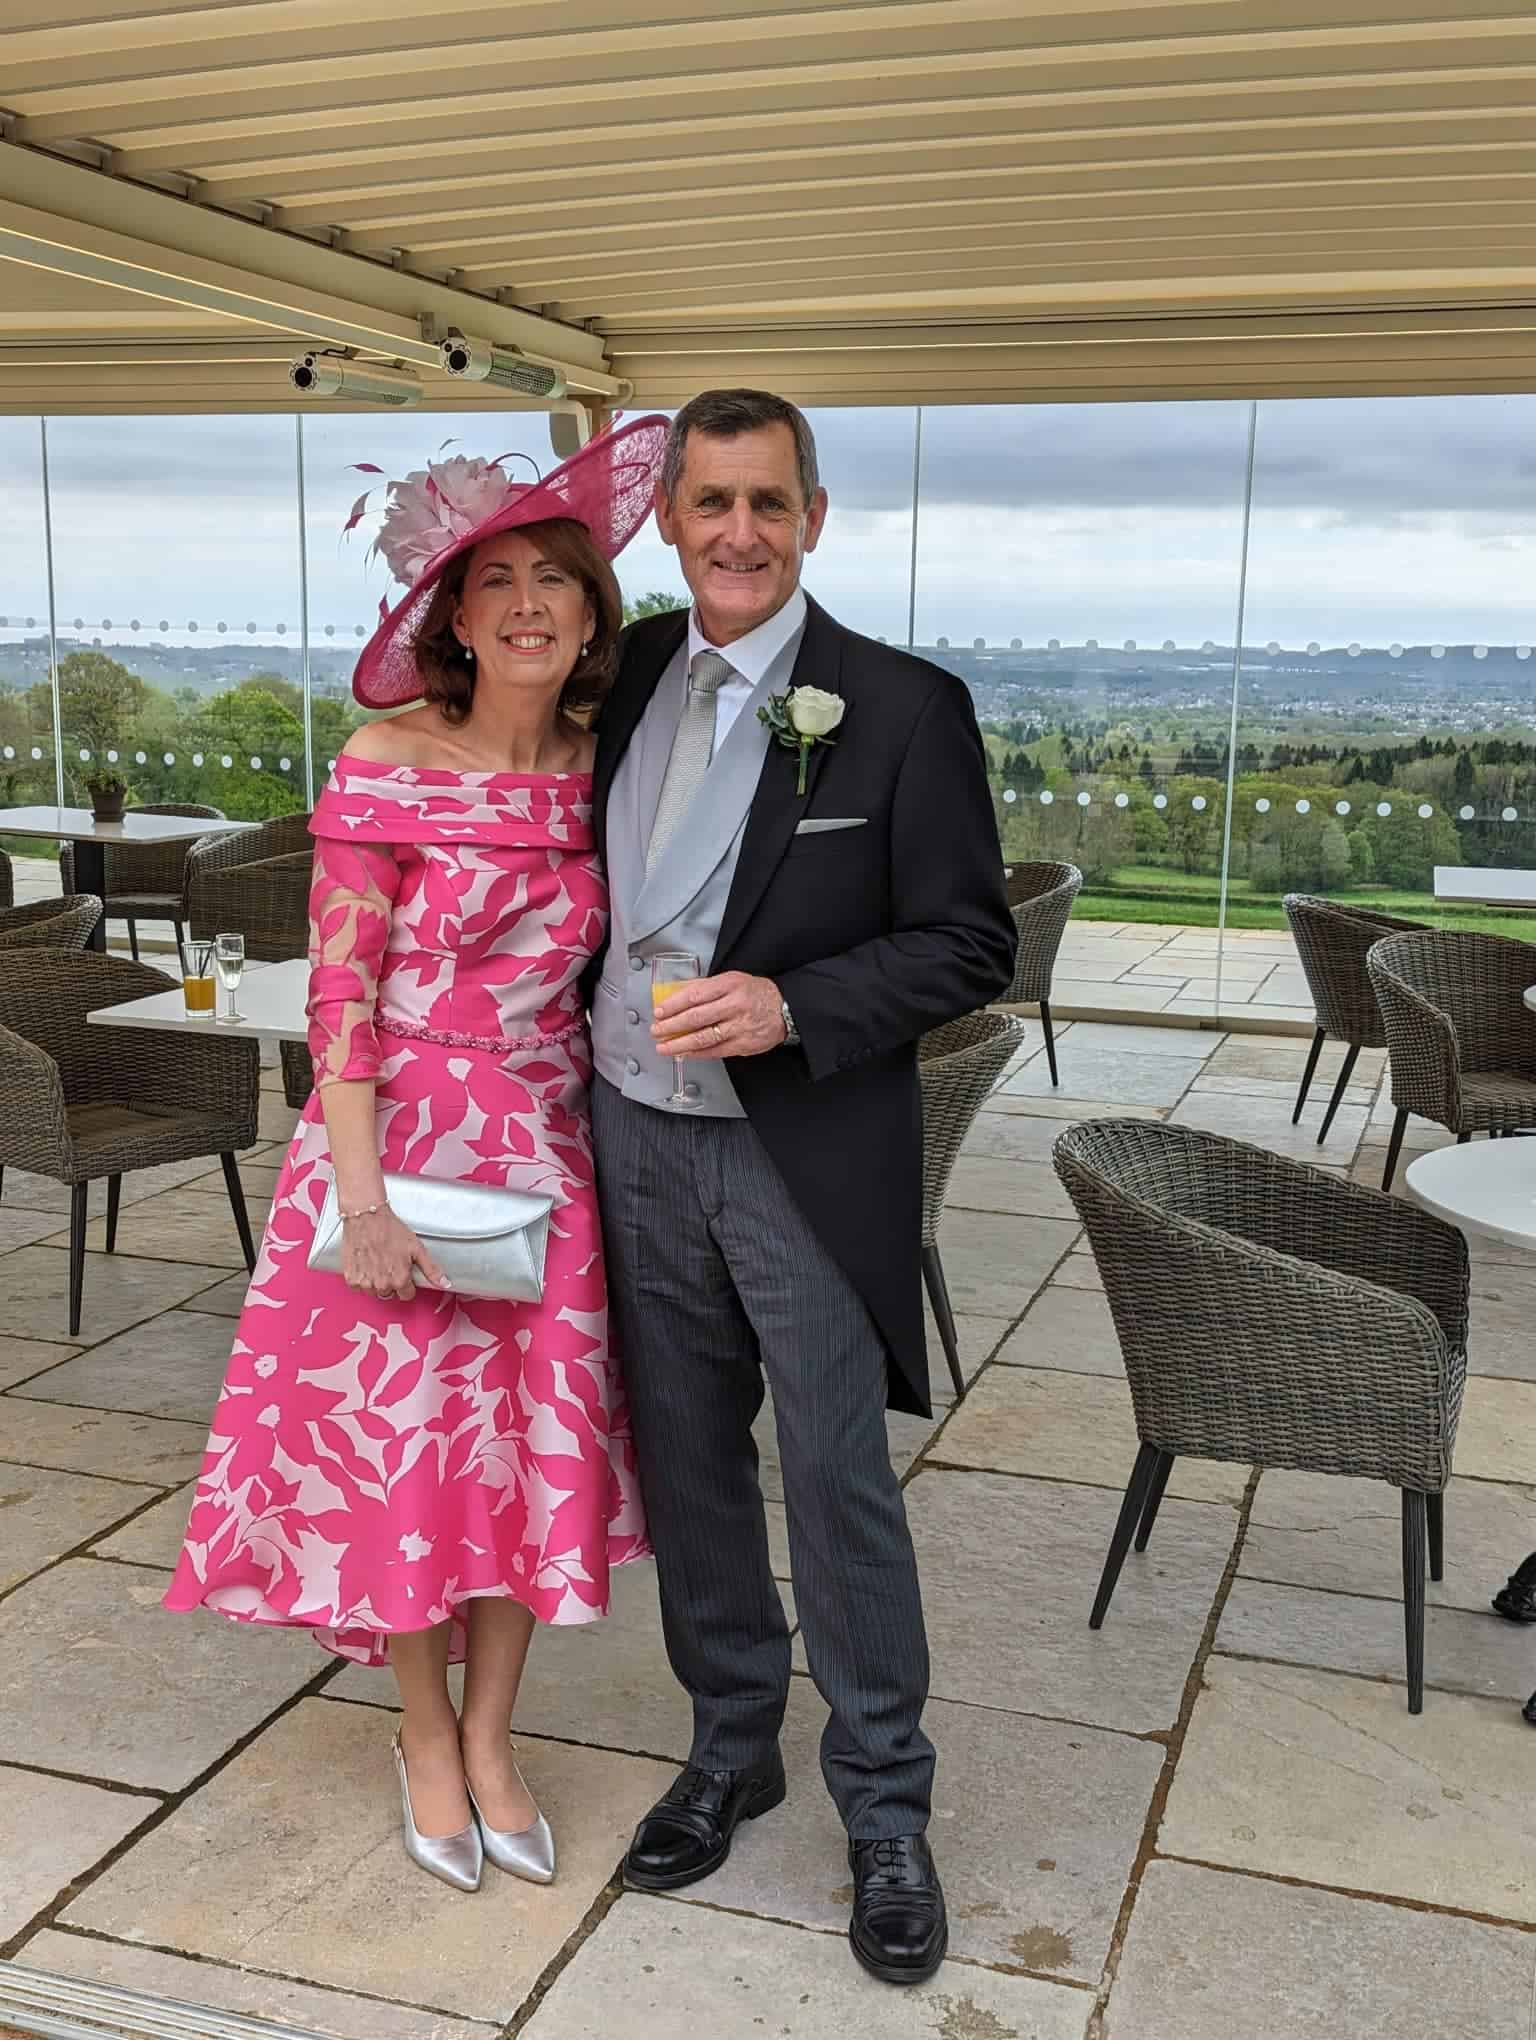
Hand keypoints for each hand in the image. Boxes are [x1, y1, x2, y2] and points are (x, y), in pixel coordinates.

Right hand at [340, 1206, 448, 1300]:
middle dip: (391, 1281)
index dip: (407, 1283)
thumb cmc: (390, 1229)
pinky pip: (359, 1287)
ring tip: (377, 1262)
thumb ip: (431, 1269)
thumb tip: (445, 1284)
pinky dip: (362, 1278)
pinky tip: (366, 1263)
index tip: (403, 1271)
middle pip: (390, 1294)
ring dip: (376, 1281)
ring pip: (374, 1291)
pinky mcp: (351, 1278)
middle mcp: (382, 1284)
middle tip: (389, 1263)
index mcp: (400, 1279)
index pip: (407, 1295)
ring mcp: (365, 1283)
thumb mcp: (417, 1248)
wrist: (366, 1217)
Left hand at [651, 971, 786, 1060]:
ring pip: (704, 1037)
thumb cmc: (755, 993)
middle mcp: (734, 1005)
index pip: (694, 995)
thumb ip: (705, 986)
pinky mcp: (743, 1044)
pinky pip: (715, 1050)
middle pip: (696, 1017)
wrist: (784, 1009)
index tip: (659, 1012)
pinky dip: (697, 1053)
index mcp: (729, 985)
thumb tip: (677, 993)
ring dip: (680, 1044)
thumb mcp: (731, 979)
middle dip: (671, 1026)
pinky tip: (685, 1053)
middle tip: (656, 1031)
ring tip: (664, 1047)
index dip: (673, 1005)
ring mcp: (739, 1026)